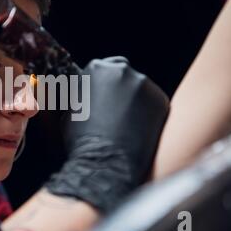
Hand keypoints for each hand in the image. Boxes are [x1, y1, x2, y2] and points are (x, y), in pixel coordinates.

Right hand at [45, 56, 168, 212]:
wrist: (105, 162)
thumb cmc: (82, 140)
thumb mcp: (70, 110)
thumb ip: (81, 95)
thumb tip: (84, 95)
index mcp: (96, 69)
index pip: (102, 67)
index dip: (102, 84)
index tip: (103, 97)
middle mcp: (122, 70)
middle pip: (123, 73)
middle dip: (120, 88)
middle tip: (116, 109)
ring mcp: (144, 84)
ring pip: (140, 88)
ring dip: (134, 100)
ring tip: (126, 123)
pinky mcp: (160, 99)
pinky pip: (154, 102)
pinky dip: (149, 112)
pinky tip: (139, 128)